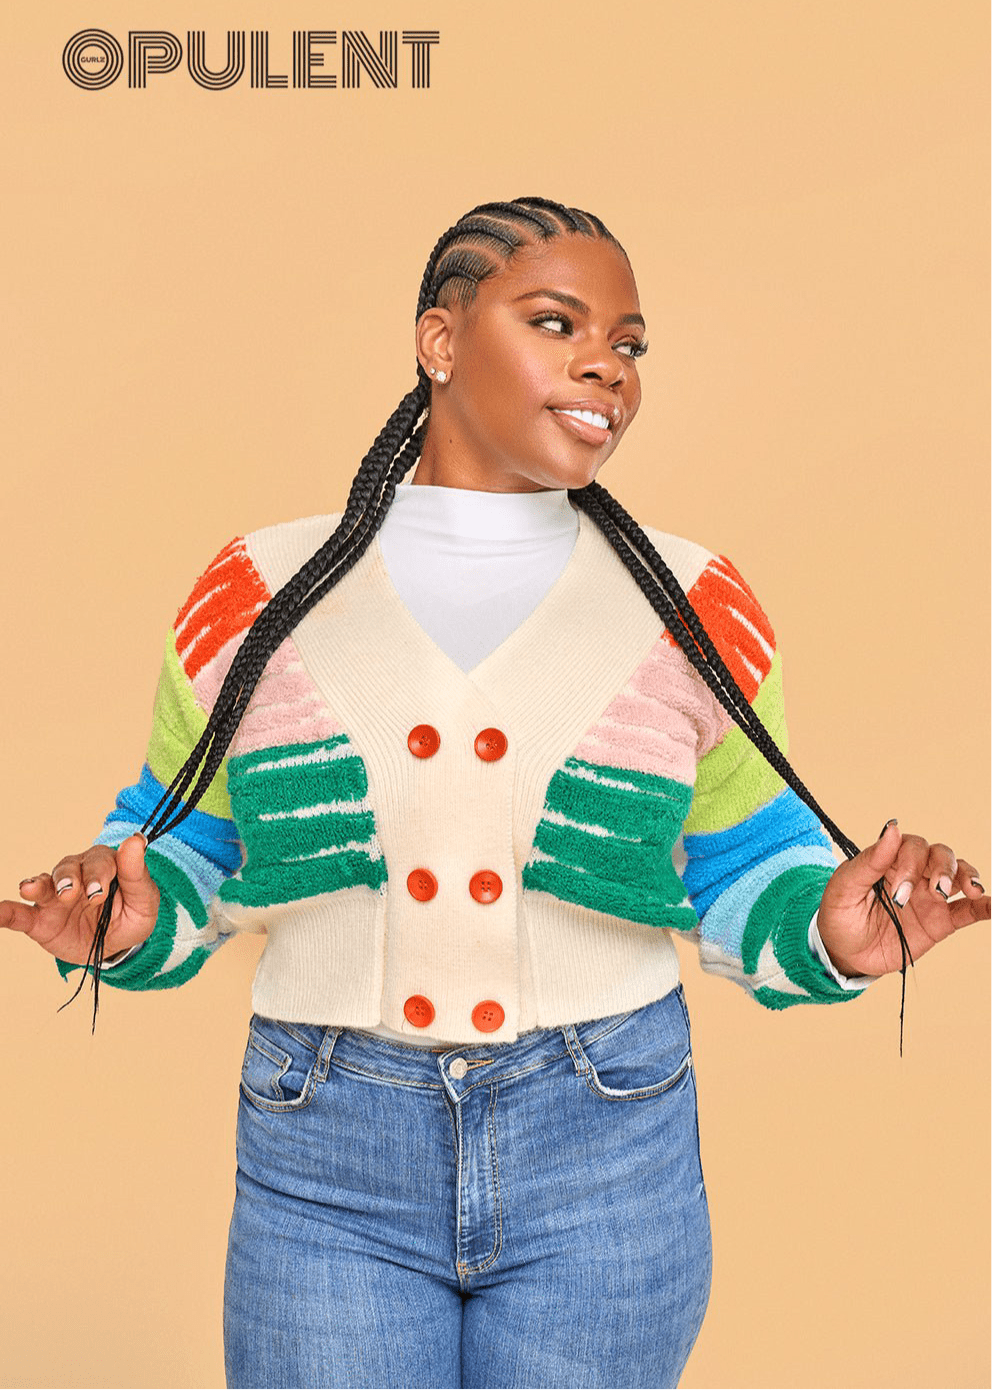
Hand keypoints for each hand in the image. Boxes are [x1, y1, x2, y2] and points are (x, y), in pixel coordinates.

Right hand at [0, 834, 159, 965]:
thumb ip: (138, 874)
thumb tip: (136, 840)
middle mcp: (77, 875)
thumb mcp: (144, 900)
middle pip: (70, 867)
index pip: (100, 861)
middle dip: (70, 879)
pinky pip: (20, 914)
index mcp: (105, 866)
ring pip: (46, 883)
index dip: (98, 873)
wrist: (115, 946)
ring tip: (32, 888)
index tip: (99, 891)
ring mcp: (56, 897)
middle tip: (74, 895)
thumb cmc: (131, 915)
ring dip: (41, 885)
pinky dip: (6, 911)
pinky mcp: (40, 919)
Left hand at [816, 820, 988, 977]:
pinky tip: (990, 905)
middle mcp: (913, 872)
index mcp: (888, 860)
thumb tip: (892, 827)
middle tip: (931, 893)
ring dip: (964, 877)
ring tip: (966, 891)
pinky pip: (968, 910)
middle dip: (940, 870)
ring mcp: (929, 896)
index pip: (911, 846)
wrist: (845, 953)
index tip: (898, 893)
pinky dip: (984, 906)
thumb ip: (868, 860)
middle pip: (939, 855)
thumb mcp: (844, 889)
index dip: (910, 864)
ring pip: (957, 873)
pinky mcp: (940, 921)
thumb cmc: (840, 915)